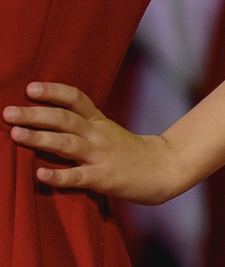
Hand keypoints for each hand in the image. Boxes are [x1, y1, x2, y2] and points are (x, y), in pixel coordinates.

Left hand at [8, 83, 198, 202]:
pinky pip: (78, 176)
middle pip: (65, 119)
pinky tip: (40, 174)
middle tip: (8, 112)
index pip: (76, 99)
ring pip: (67, 144)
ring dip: (41, 138)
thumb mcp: (108, 131)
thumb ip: (82, 125)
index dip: (53, 92)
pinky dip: (59, 175)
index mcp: (99, 122)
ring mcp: (101, 156)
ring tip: (17, 134)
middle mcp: (98, 135)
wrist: (166, 169)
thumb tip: (44, 119)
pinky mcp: (104, 178)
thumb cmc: (131, 152)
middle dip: (35, 114)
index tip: (30, 88)